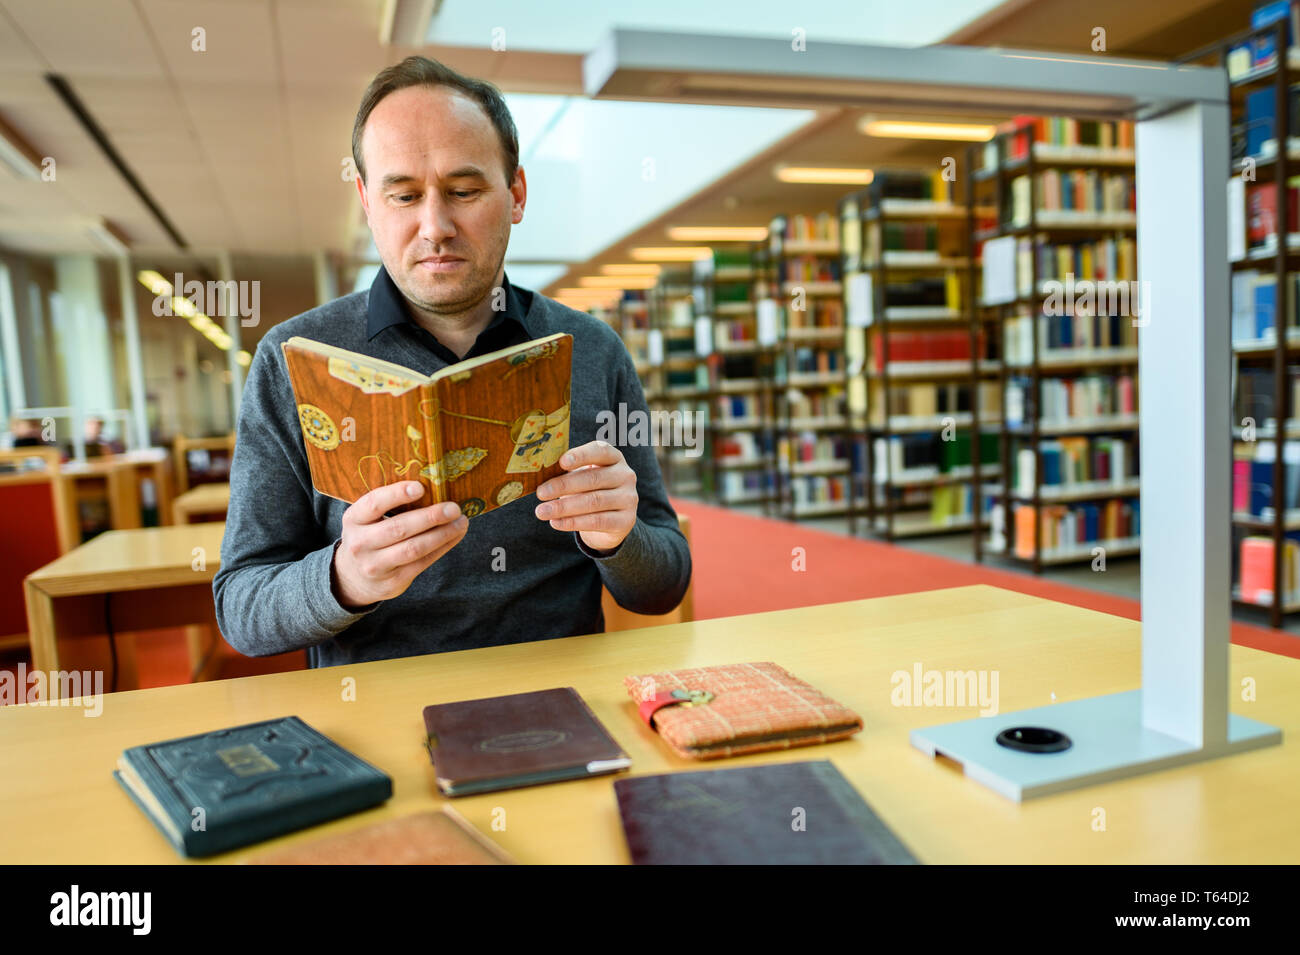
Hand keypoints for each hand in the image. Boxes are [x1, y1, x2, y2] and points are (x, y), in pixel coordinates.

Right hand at [332, 481, 467, 608]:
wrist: (354, 578)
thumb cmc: (369, 536)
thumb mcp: (367, 519)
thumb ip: (388, 505)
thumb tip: (433, 487)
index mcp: (354, 519)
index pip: (374, 503)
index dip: (397, 494)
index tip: (420, 487)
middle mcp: (360, 543)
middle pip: (399, 528)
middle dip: (430, 517)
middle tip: (453, 508)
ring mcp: (375, 565)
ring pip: (414, 548)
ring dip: (442, 534)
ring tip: (461, 522)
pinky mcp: (393, 581)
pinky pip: (422, 562)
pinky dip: (443, 547)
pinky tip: (455, 535)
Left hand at [534, 440, 636, 552]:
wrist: (610, 521)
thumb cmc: (590, 491)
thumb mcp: (581, 477)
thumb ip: (567, 472)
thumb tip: (540, 474)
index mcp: (614, 458)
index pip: (600, 451)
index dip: (581, 455)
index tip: (561, 462)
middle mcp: (625, 475)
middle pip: (593, 479)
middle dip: (563, 486)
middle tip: (540, 493)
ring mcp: (628, 498)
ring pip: (594, 501)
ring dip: (564, 507)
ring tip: (541, 511)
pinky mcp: (626, 521)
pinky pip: (597, 521)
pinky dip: (573, 522)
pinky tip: (556, 522)